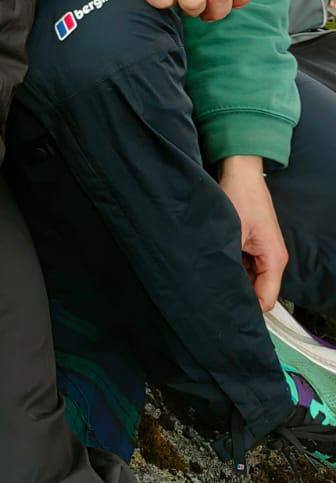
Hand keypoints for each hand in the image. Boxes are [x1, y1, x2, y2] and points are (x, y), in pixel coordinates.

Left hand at [219, 156, 287, 310]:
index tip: (220, 312)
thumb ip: (228, 263)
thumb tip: (217, 288)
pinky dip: (231, 269)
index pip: (264, 301)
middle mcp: (272, 260)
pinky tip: (214, 267)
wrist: (240, 171)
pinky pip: (244, 268)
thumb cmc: (237, 196)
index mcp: (274, 260)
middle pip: (257, 293)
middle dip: (236, 296)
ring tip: (208, 283)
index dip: (245, 309)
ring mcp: (263, 253)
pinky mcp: (253, 246)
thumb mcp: (230, 232)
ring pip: (249, 281)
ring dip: (232, 281)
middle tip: (208, 298)